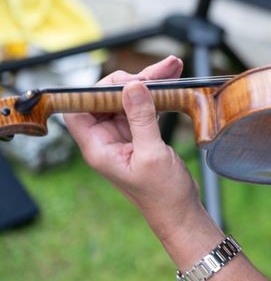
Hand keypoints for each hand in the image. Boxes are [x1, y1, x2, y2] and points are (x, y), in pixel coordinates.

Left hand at [64, 56, 198, 233]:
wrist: (180, 212)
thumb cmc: (162, 194)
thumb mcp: (152, 155)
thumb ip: (141, 118)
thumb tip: (133, 86)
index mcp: (98, 147)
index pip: (79, 109)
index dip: (95, 90)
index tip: (126, 80)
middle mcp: (106, 139)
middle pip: (107, 98)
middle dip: (132, 80)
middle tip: (160, 69)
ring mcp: (124, 136)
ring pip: (128, 99)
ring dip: (149, 82)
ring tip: (172, 68)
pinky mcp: (141, 135)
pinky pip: (144, 108)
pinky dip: (157, 94)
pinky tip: (173, 83)